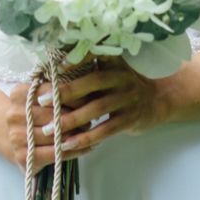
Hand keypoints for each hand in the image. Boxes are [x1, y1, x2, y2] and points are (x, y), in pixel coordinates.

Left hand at [4, 58, 164, 173]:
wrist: (157, 101)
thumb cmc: (124, 85)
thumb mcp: (112, 70)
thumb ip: (89, 71)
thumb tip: (53, 74)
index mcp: (114, 62)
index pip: (95, 55)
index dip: (76, 59)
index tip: (55, 67)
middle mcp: (122, 77)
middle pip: (93, 82)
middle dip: (66, 91)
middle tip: (41, 101)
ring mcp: (128, 98)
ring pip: (97, 108)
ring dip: (71, 119)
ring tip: (49, 129)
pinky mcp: (130, 119)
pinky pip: (106, 129)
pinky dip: (86, 137)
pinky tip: (69, 144)